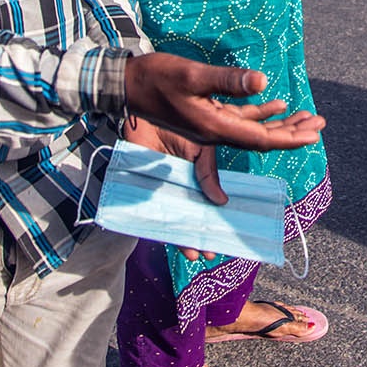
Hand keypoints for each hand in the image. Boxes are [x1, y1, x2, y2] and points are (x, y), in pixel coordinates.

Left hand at [122, 114, 271, 259]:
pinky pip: (151, 212)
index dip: (213, 221)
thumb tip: (222, 201)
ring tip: (194, 252)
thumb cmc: (177, 126)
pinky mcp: (144, 190)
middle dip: (200, 236)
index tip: (221, 238)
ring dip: (183, 237)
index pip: (206, 204)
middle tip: (210, 252)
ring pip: (173, 219)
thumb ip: (209, 174)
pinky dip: (159, 227)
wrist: (148, 114)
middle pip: (190, 217)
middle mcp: (179, 187)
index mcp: (194, 177)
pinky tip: (169, 238)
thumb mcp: (202, 150)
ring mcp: (161, 190)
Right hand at [123, 54, 326, 153]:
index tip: (314, 135)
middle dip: (292, 132)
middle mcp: (215, 130)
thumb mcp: (192, 76)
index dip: (289, 137)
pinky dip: (260, 112)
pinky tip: (275, 102)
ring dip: (280, 123)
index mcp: (215, 127)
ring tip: (308, 116)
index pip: (261, 139)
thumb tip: (263, 82)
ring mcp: (210, 123)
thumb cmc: (156, 78)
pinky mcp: (206, 113)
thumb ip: (226, 81)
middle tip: (321, 125)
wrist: (127, 83)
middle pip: (262, 138)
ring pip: (253, 129)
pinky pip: (240, 118)